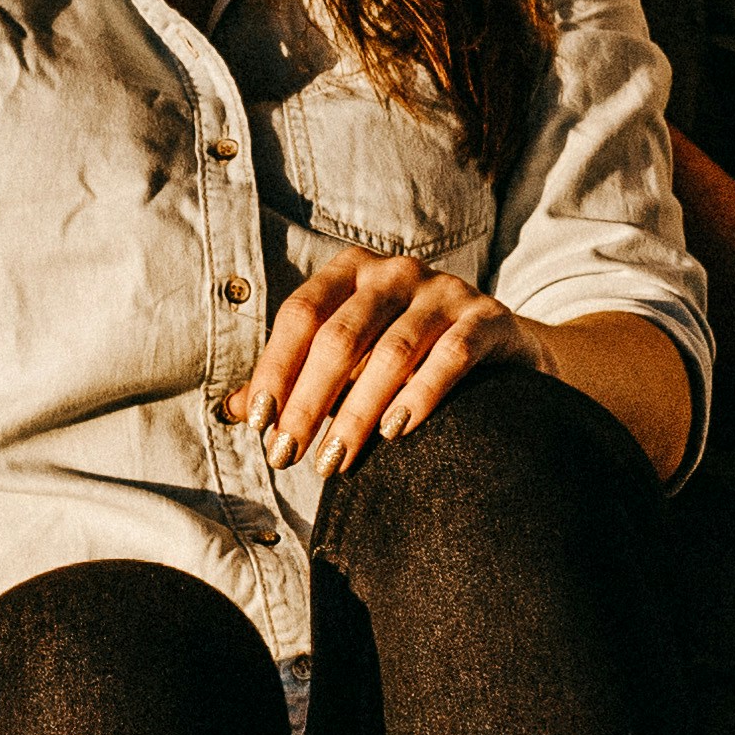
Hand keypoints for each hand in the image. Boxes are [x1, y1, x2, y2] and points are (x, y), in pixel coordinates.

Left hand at [232, 245, 538, 469]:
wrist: (501, 349)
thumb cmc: (405, 357)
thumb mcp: (348, 361)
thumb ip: (295, 379)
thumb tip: (232, 410)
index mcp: (351, 272)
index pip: (300, 314)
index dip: (275, 369)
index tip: (259, 424)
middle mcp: (396, 272)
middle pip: (340, 337)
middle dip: (308, 403)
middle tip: (288, 457)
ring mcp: (445, 291)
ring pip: (392, 352)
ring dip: (356, 414)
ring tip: (335, 462)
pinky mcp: (487, 319)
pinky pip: (451, 356)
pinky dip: (421, 394)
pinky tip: (396, 431)